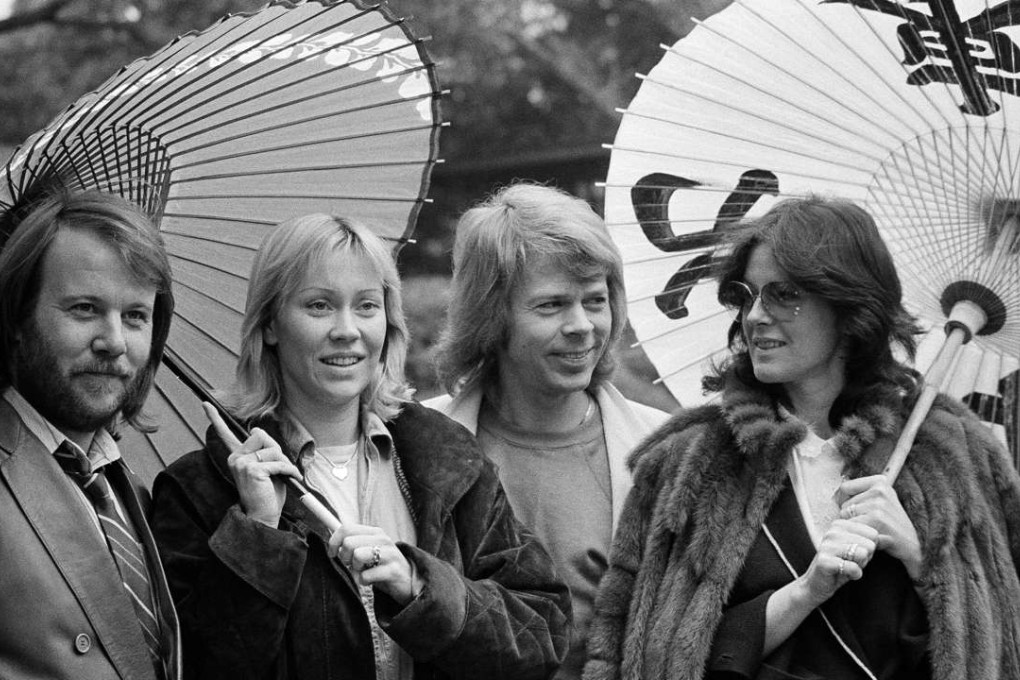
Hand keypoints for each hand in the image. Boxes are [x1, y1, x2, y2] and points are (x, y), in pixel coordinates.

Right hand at [204, 402, 300, 528]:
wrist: (263, 516)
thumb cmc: (267, 493)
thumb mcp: (267, 466)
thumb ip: (265, 450)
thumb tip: (258, 432)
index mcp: (237, 456)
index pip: (226, 434)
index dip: (216, 418)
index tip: (205, 404)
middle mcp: (235, 458)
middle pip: (262, 435)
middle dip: (276, 450)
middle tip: (278, 468)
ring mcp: (241, 463)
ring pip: (273, 449)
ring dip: (284, 463)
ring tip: (281, 476)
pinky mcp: (251, 470)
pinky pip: (278, 462)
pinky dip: (289, 470)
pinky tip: (290, 478)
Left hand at [328, 523, 417, 604]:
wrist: (408, 581)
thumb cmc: (382, 566)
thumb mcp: (368, 550)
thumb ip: (352, 544)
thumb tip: (332, 543)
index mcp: (374, 532)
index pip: (346, 528)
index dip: (333, 542)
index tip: (332, 554)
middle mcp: (382, 539)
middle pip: (348, 543)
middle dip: (345, 558)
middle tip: (353, 565)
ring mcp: (389, 553)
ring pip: (357, 555)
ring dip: (356, 569)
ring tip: (363, 572)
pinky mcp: (393, 570)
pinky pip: (366, 576)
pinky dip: (363, 581)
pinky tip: (371, 581)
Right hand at [797, 518, 878, 606]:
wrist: (817, 584)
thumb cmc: (841, 564)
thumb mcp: (857, 549)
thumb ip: (871, 541)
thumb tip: (889, 539)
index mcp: (840, 524)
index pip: (873, 534)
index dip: (869, 548)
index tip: (856, 553)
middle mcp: (832, 531)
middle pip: (870, 544)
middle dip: (865, 557)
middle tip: (851, 562)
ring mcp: (827, 545)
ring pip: (863, 554)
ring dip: (859, 565)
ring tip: (847, 567)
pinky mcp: (824, 562)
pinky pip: (853, 568)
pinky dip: (854, 574)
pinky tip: (845, 574)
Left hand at [837, 474, 922, 578]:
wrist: (913, 546)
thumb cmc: (891, 524)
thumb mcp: (880, 501)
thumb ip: (859, 493)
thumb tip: (834, 494)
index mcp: (880, 482)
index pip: (844, 488)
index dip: (845, 502)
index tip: (859, 511)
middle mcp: (880, 491)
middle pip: (844, 505)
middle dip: (852, 518)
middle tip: (872, 525)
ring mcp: (879, 507)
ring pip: (846, 518)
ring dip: (855, 529)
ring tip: (873, 531)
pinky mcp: (878, 523)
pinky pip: (852, 529)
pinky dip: (858, 537)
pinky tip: (873, 539)